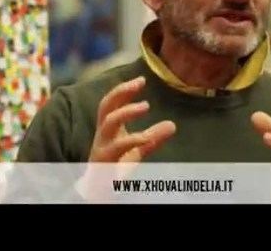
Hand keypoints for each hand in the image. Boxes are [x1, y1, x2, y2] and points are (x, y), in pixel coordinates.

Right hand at [77, 76, 175, 200]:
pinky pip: (117, 148)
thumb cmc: (115, 166)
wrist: (98, 190)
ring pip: (109, 123)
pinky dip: (133, 139)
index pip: (111, 103)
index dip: (123, 90)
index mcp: (107, 128)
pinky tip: (147, 137)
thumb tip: (172, 124)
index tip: (141, 79)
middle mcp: (102, 135)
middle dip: (121, 92)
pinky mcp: (106, 162)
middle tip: (140, 83)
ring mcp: (102, 148)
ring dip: (126, 112)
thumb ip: (153, 137)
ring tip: (145, 105)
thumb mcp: (136, 150)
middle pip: (106, 107)